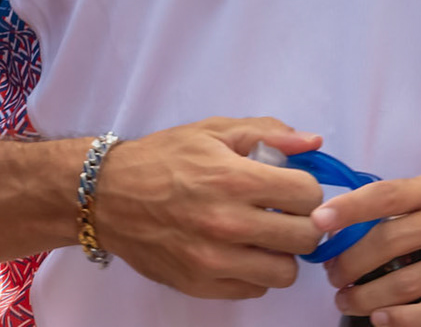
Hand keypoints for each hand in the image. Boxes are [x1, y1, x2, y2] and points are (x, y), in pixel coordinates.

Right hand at [93, 116, 325, 299]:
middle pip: (304, 237)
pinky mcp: (201, 285)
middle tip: (285, 213)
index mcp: (233, 179)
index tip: (292, 187)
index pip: (307, 194)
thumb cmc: (163, 159)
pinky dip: (255, 273)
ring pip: (285, 272)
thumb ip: (267, 133)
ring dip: (281, 254)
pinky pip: (254, 289)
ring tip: (264, 236)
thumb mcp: (213, 132)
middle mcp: (227, 223)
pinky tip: (240, 251)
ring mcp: (213, 261)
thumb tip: (313, 143)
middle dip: (302, 222)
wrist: (107, 196)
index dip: (306, 188)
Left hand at [319, 175, 420, 325]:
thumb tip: (339, 225)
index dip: (349, 209)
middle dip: (350, 263)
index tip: (318, 221)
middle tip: (333, 275)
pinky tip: (381, 319)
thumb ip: (398, 207)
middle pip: (390, 242)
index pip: (387, 195)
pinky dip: (401, 320)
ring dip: (366, 297)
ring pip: (406, 283)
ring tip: (347, 300)